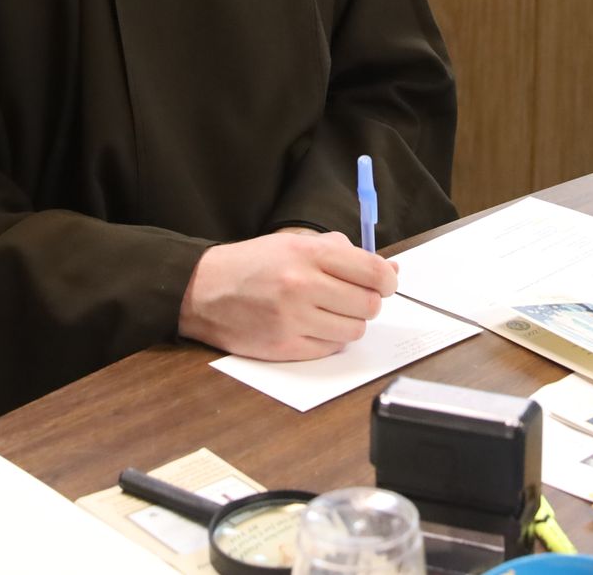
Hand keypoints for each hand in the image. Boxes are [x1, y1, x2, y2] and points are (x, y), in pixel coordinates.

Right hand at [180, 231, 398, 360]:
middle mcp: (302, 286)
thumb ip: (343, 253)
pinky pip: (330, 349)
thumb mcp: (295, 243)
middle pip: (369, 305)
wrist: (203, 290)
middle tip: (356, 298)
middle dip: (370, 302)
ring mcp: (293, 319)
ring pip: (354, 330)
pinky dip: (330, 340)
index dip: (388, 280)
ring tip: (332, 312)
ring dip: (350, 322)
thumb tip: (389, 270)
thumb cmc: (253, 264)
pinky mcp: (283, 347)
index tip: (386, 283)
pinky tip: (314, 326)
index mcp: (309, 254)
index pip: (373, 272)